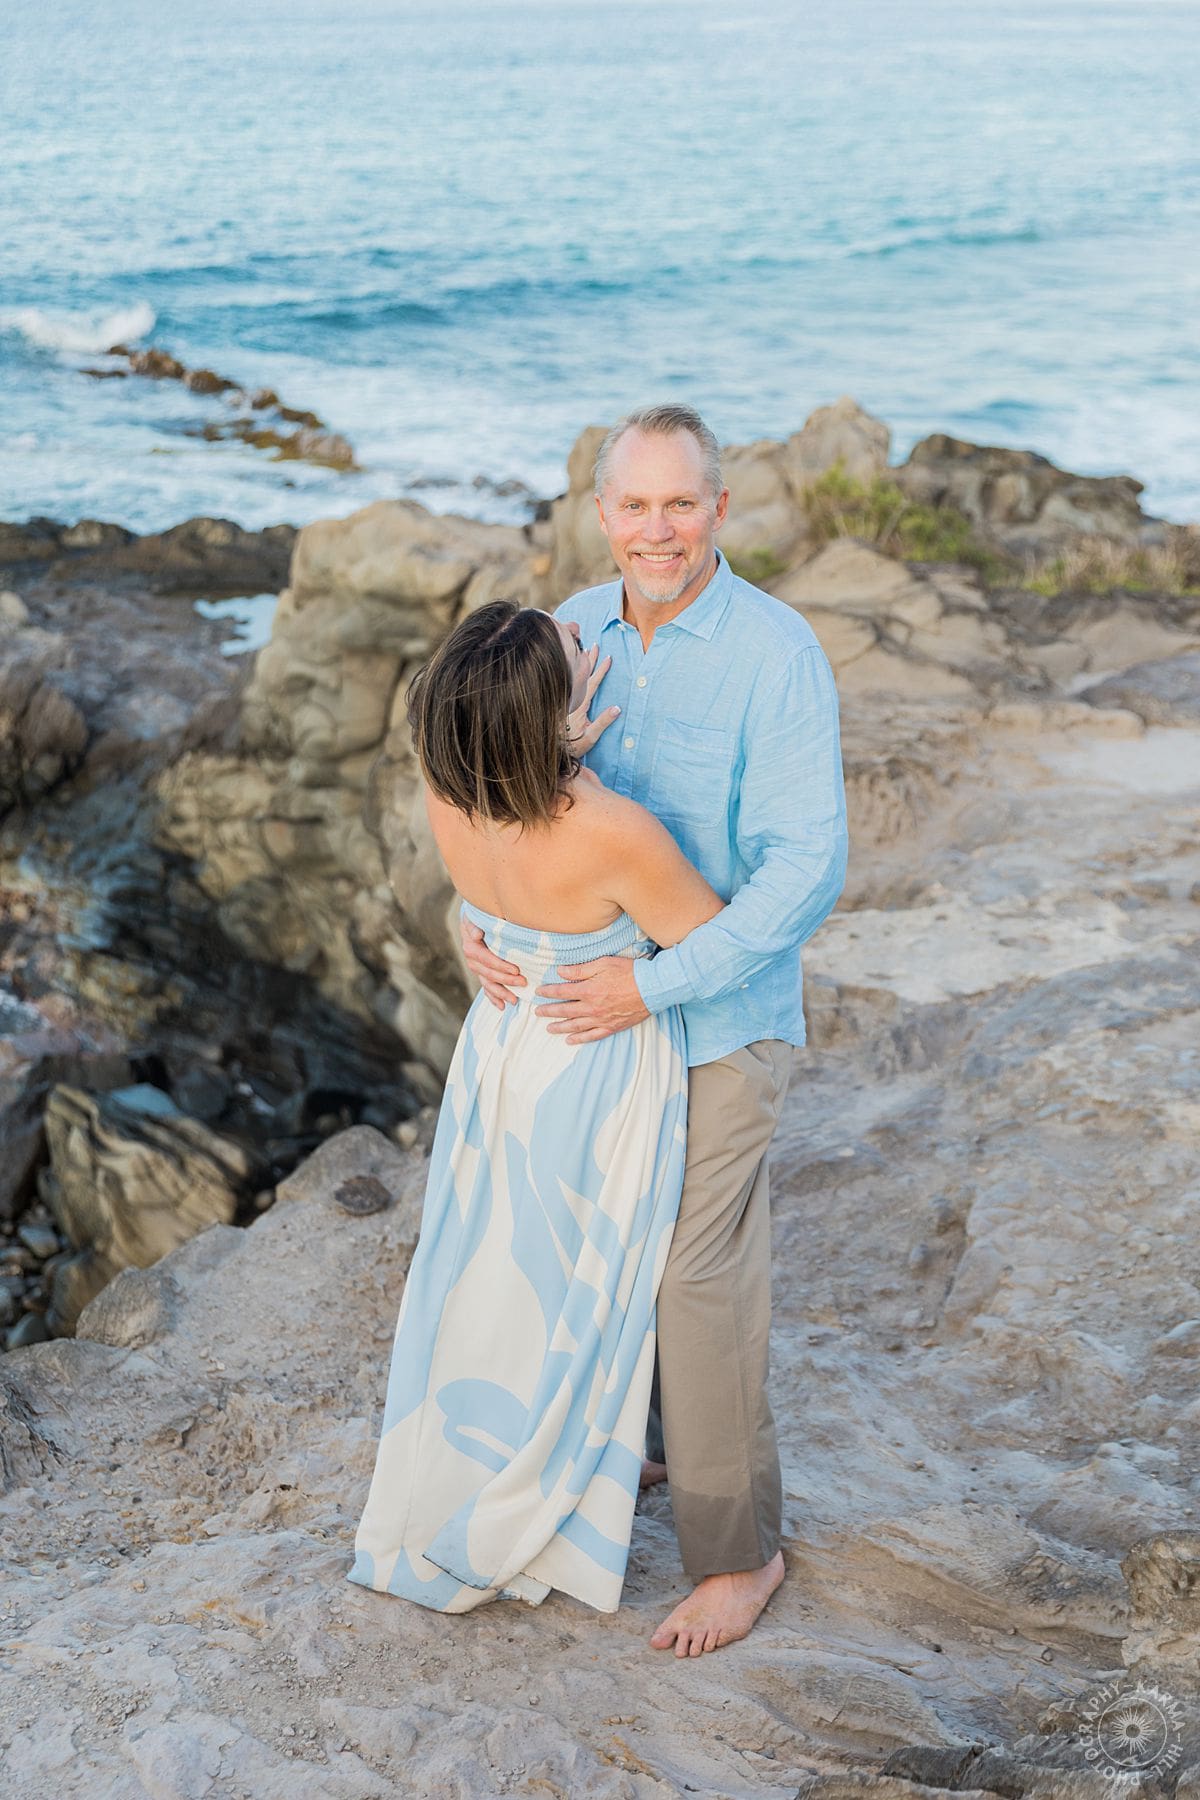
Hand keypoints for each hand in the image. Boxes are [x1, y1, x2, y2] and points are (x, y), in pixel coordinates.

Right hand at [460, 915, 523, 1008]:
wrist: (475, 916)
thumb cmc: (480, 914)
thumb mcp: (476, 915)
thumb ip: (474, 924)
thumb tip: (477, 935)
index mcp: (471, 946)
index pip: (486, 959)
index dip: (500, 965)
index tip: (516, 969)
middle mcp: (472, 960)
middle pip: (488, 974)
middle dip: (505, 980)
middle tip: (523, 982)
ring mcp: (477, 968)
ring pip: (487, 983)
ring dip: (500, 993)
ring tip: (513, 1000)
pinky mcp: (482, 972)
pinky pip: (486, 987)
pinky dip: (493, 997)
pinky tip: (502, 1006)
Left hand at [535, 955, 649, 1044]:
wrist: (652, 988)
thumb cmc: (629, 972)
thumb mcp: (603, 964)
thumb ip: (580, 970)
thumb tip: (560, 971)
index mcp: (588, 990)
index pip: (562, 991)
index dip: (548, 992)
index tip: (538, 992)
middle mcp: (592, 1007)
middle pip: (565, 1011)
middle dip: (549, 1011)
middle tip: (537, 1012)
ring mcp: (601, 1019)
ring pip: (575, 1026)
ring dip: (560, 1027)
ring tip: (549, 1028)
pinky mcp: (612, 1027)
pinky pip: (592, 1036)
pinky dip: (580, 1039)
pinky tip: (570, 1040)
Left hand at [565, 638, 619, 754]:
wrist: (546, 750)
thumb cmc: (570, 746)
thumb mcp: (589, 738)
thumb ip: (603, 723)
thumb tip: (618, 708)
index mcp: (579, 705)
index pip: (593, 683)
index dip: (601, 670)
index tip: (608, 657)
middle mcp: (570, 699)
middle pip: (582, 675)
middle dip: (589, 659)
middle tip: (594, 645)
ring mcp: (563, 699)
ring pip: (571, 676)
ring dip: (578, 663)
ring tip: (582, 650)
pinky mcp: (557, 702)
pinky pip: (563, 681)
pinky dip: (568, 671)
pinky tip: (567, 667)